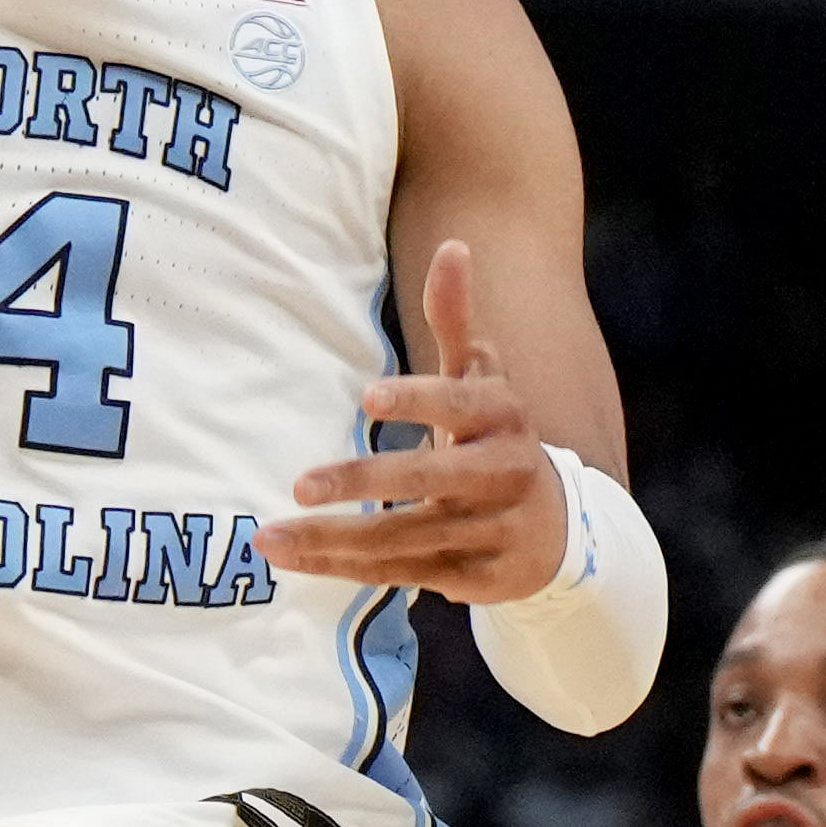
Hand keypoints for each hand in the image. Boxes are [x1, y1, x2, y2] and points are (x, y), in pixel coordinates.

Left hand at [255, 237, 569, 600]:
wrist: (556, 529)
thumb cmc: (493, 437)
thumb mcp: (480, 381)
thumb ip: (455, 320)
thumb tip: (453, 247)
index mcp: (502, 416)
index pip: (459, 404)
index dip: (417, 399)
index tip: (366, 397)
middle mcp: (502, 473)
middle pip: (430, 479)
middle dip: (364, 482)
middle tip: (299, 484)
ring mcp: (493, 531)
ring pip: (406, 538)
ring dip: (334, 541)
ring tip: (270, 536)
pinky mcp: (478, 579)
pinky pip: (402, 574)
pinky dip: (346, 571)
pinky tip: (297, 561)